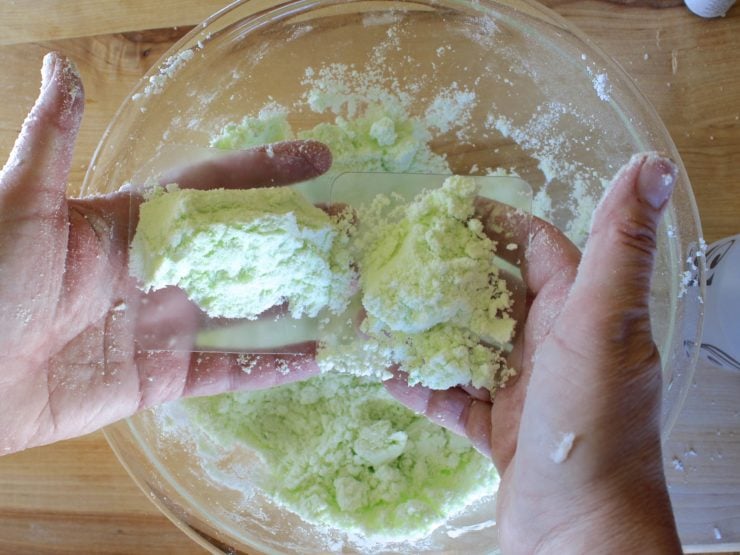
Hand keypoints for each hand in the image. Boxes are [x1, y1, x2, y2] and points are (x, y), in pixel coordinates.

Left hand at [0, 53, 328, 455]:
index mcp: (133, 224)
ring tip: (349, 294)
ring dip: (298, 303)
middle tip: (355, 231)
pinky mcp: (159, 379)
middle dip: (300, 240)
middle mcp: (159, 272)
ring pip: (246, 313)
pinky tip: (314, 358)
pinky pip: (226, 371)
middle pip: (245, 252)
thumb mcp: (17, 204)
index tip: (319, 156)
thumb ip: (50, 141)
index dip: (266, 171)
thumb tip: (63, 66)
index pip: (214, 189)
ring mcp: (163, 327)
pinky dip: (270, 366)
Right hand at [387, 154, 681, 552]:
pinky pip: (456, 399)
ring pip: (470, 346)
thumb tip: (650, 165)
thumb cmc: (592, 426)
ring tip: (380, 313)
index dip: (496, 222)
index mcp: (582, 313)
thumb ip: (619, 246)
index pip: (538, 247)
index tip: (445, 208)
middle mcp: (556, 347)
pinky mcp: (502, 431)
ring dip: (429, 331)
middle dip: (449, 274)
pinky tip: (389, 376)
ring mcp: (528, 391)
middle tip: (397, 259)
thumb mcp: (601, 326)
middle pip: (494, 293)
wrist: (581, 534)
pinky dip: (426, 387)